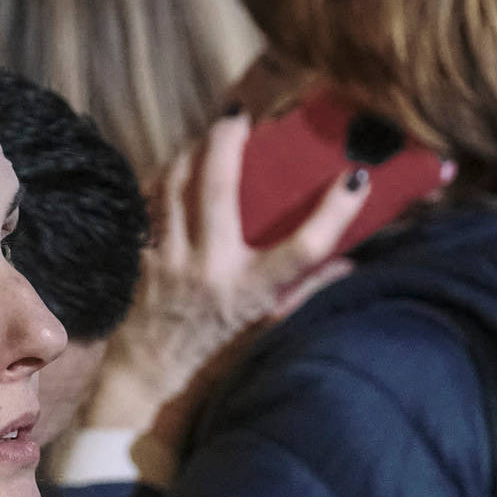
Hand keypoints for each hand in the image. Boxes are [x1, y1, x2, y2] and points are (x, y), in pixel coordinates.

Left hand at [78, 114, 376, 448]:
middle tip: (240, 113)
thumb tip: (349, 262)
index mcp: (251, 293)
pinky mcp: (141, 261)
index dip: (334, 212)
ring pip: (175, 187)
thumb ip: (307, 292)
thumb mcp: (267, 329)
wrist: (148, 384)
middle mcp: (210, 273)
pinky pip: (150, 206)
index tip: (355, 177)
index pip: (304, 249)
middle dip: (228, 141)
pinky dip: (163, 180)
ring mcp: (170, 265)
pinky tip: (176, 166)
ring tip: (209, 132)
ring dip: (192, 151)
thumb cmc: (214, 356)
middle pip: (217, 189)